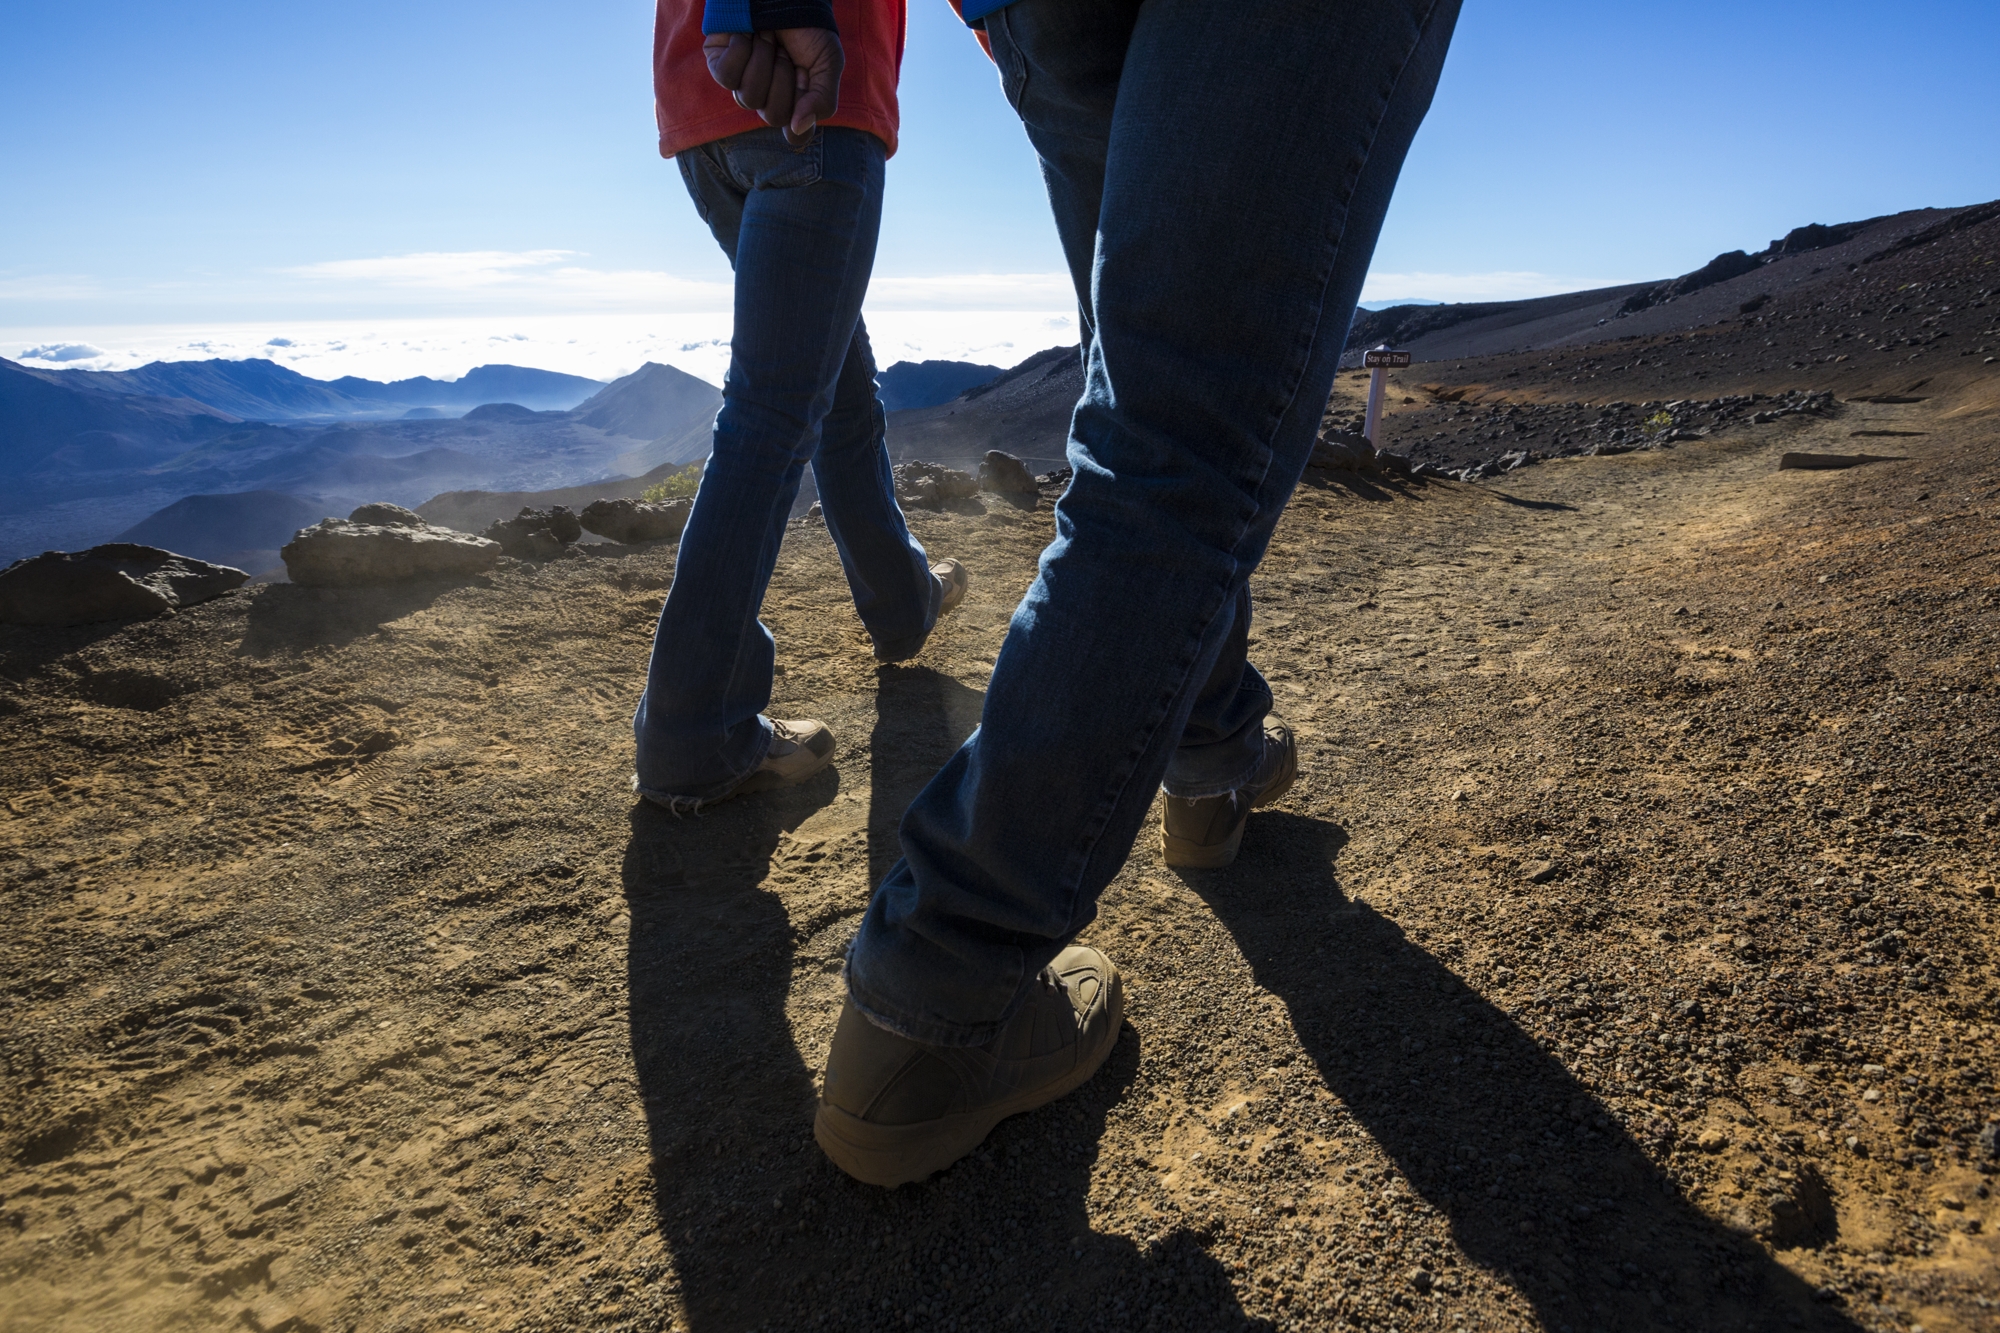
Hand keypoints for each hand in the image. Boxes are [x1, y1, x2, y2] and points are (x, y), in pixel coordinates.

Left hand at [704, 27, 842, 145]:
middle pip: (773, 116)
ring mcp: (741, 84)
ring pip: (749, 97)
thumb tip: (797, 128)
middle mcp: (767, 98)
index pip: (796, 135)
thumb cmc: (806, 27)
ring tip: (767, 38)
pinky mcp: (719, 66)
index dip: (802, 108)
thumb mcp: (829, 62)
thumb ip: (823, 100)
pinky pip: (726, 77)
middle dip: (783, 77)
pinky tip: (745, 36)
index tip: (805, 76)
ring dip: (763, 60)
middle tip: (785, 51)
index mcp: (794, 102)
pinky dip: (740, 51)